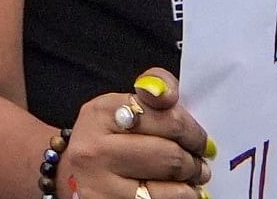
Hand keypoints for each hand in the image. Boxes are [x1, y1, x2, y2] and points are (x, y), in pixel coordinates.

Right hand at [59, 72, 210, 198]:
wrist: (79, 174)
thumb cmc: (112, 138)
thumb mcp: (125, 105)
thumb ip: (154, 89)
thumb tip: (166, 93)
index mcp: (100, 113)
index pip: (166, 117)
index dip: (191, 129)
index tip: (194, 137)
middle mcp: (94, 149)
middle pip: (171, 154)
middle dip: (194, 158)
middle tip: (198, 160)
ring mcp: (100, 184)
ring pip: (173, 186)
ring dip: (191, 182)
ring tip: (189, 177)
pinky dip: (182, 197)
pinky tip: (176, 191)